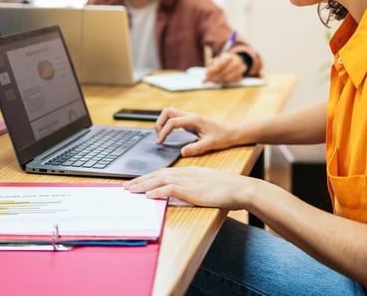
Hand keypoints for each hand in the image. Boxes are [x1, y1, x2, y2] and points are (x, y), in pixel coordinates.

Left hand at [125, 166, 253, 209]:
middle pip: (158, 174)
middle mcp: (186, 173)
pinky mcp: (192, 189)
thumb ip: (193, 188)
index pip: (164, 172)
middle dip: (141, 180)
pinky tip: (148, 195)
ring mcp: (188, 180)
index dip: (149, 177)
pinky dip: (158, 192)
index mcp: (189, 171)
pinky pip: (170, 189)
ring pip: (160, 180)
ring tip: (130, 190)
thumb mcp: (206, 186)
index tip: (138, 182)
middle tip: (127, 186)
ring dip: (143, 185)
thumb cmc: (226, 189)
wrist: (239, 187)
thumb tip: (181, 195)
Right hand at [155, 106, 236, 156]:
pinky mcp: (190, 120)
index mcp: (193, 120)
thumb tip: (182, 152)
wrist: (231, 132)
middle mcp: (190, 115)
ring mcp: (189, 117)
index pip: (172, 122)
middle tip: (159, 137)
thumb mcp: (209, 144)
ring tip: (161, 135)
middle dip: (160, 123)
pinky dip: (167, 123)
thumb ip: (195, 148)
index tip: (160, 142)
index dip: (163, 132)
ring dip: (162, 122)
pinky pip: (174, 117)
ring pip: (170, 112)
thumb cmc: (222, 137)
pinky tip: (168, 134)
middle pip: (168, 111)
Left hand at [204, 52, 244, 83]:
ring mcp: (240, 70)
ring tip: (212, 80)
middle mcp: (237, 62)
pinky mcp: (240, 77)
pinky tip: (218, 81)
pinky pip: (231, 82)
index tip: (206, 74)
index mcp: (230, 56)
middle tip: (208, 79)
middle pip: (224, 72)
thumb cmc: (223, 61)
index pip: (221, 64)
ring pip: (227, 78)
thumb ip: (210, 66)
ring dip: (218, 80)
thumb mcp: (217, 60)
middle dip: (214, 77)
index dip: (213, 70)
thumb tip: (205, 76)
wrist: (236, 62)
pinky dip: (223, 82)